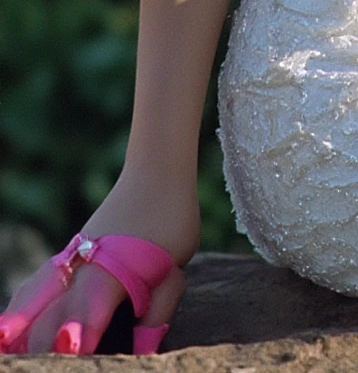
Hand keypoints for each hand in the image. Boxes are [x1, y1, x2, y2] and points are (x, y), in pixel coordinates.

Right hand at [0, 169, 198, 355]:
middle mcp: (82, 268)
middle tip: (40, 364)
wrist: (156, 171)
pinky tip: (10, 327)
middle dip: (41, 344)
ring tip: (9, 346)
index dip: (78, 336)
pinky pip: (35, 284)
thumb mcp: (173, 270)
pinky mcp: (69, 253)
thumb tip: (143, 350)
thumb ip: (156, 313)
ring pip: (33, 297)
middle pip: (50, 314)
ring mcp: (71, 258)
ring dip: (21, 326)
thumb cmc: (170, 222)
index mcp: (110, 273)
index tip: (70, 350)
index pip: (88, 313)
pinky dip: (21, 306)